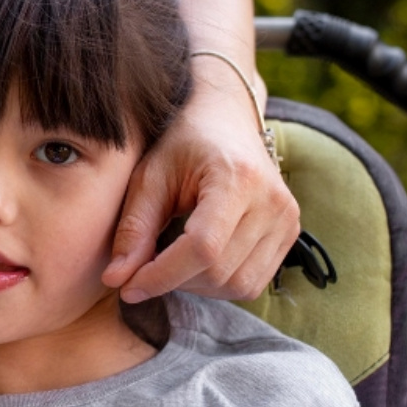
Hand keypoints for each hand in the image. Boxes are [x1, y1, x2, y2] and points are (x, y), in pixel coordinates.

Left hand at [102, 92, 298, 301]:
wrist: (224, 119)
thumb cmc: (182, 144)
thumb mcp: (149, 177)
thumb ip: (134, 229)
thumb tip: (116, 279)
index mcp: (238, 178)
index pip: (202, 248)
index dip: (162, 275)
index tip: (128, 287)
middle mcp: (273, 201)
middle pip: (218, 271)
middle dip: (174, 280)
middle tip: (143, 268)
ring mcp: (287, 219)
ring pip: (238, 285)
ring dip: (196, 286)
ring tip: (172, 261)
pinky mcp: (290, 233)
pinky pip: (253, 283)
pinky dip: (219, 284)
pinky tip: (198, 262)